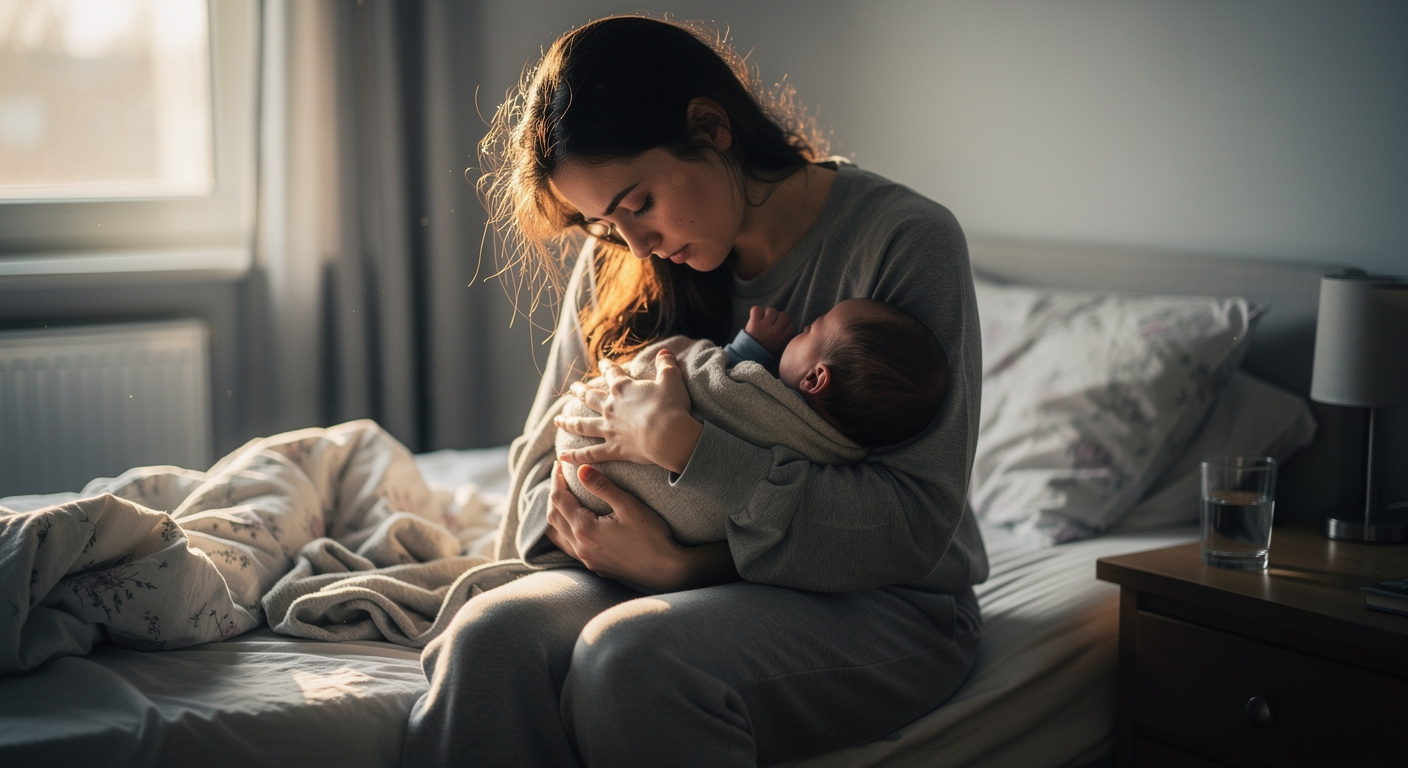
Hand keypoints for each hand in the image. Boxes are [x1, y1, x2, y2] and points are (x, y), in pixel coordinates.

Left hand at [545, 462, 736, 590]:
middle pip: (553, 516)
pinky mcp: (594, 566)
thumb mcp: (628, 506)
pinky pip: (568, 546)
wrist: (666, 570)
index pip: (558, 499)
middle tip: (560, 477)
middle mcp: (580, 546)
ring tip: (563, 498)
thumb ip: (602, 486)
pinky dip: (563, 531)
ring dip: (556, 514)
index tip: (560, 465)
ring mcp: (586, 559)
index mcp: (584, 529)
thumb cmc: (651, 536)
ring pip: (557, 534)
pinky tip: (572, 524)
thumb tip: (581, 468)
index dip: (557, 479)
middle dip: (553, 494)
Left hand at [555, 349, 702, 473]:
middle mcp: (610, 407)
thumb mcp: (671, 380)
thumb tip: (665, 352)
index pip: (612, 374)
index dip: (607, 367)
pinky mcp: (612, 449)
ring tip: (557, 420)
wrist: (668, 435)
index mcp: (623, 389)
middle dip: (580, 391)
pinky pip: (589, 453)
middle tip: (573, 388)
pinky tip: (562, 456)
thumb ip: (667, 365)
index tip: (601, 363)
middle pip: (590, 397)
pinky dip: (575, 456)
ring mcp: (608, 429)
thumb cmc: (671, 407)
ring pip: (582, 425)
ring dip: (568, 422)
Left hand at [744, 305, 794, 356]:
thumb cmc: (765, 349)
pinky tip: (757, 317)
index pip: (791, 325)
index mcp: (782, 339)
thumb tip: (789, 323)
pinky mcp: (753, 322)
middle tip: (773, 323)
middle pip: (784, 315)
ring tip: (764, 320)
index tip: (781, 328)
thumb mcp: (780, 347)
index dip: (786, 325)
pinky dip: (757, 311)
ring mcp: (763, 326)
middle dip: (779, 318)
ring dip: (768, 313)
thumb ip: (786, 336)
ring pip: (772, 310)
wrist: (748, 354)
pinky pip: (757, 309)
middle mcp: (774, 332)